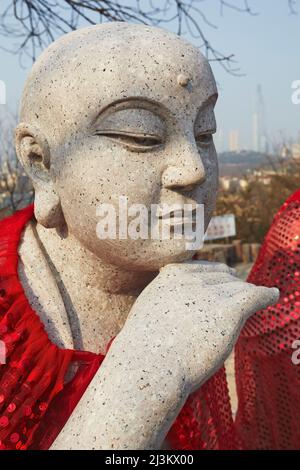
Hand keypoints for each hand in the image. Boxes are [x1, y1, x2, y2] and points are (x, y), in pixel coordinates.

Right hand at [122, 260, 278, 392]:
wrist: (148, 366)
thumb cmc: (146, 348)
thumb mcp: (148, 308)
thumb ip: (166, 295)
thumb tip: (179, 297)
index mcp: (172, 274)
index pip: (203, 268)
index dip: (216, 277)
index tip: (226, 279)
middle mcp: (193, 278)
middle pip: (223, 277)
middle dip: (231, 286)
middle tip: (238, 296)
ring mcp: (211, 293)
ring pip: (239, 288)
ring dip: (246, 295)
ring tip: (257, 298)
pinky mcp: (229, 311)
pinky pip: (255, 296)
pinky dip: (266, 295)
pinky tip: (272, 295)